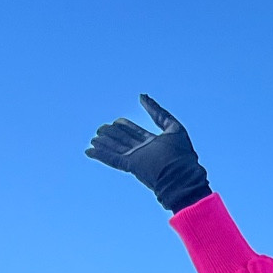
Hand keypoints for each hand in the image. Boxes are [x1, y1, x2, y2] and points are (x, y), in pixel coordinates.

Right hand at [87, 95, 210, 213]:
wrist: (183, 177)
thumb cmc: (182, 155)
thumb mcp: (173, 127)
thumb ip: (158, 112)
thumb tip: (142, 96)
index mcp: (154, 143)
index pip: (135, 132)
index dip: (125, 126)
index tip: (117, 120)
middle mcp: (144, 151)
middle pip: (124, 139)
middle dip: (112, 133)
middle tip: (100, 128)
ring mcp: (137, 159)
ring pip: (116, 148)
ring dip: (104, 143)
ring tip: (94, 137)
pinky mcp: (131, 166)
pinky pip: (113, 159)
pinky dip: (101, 155)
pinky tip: (89, 151)